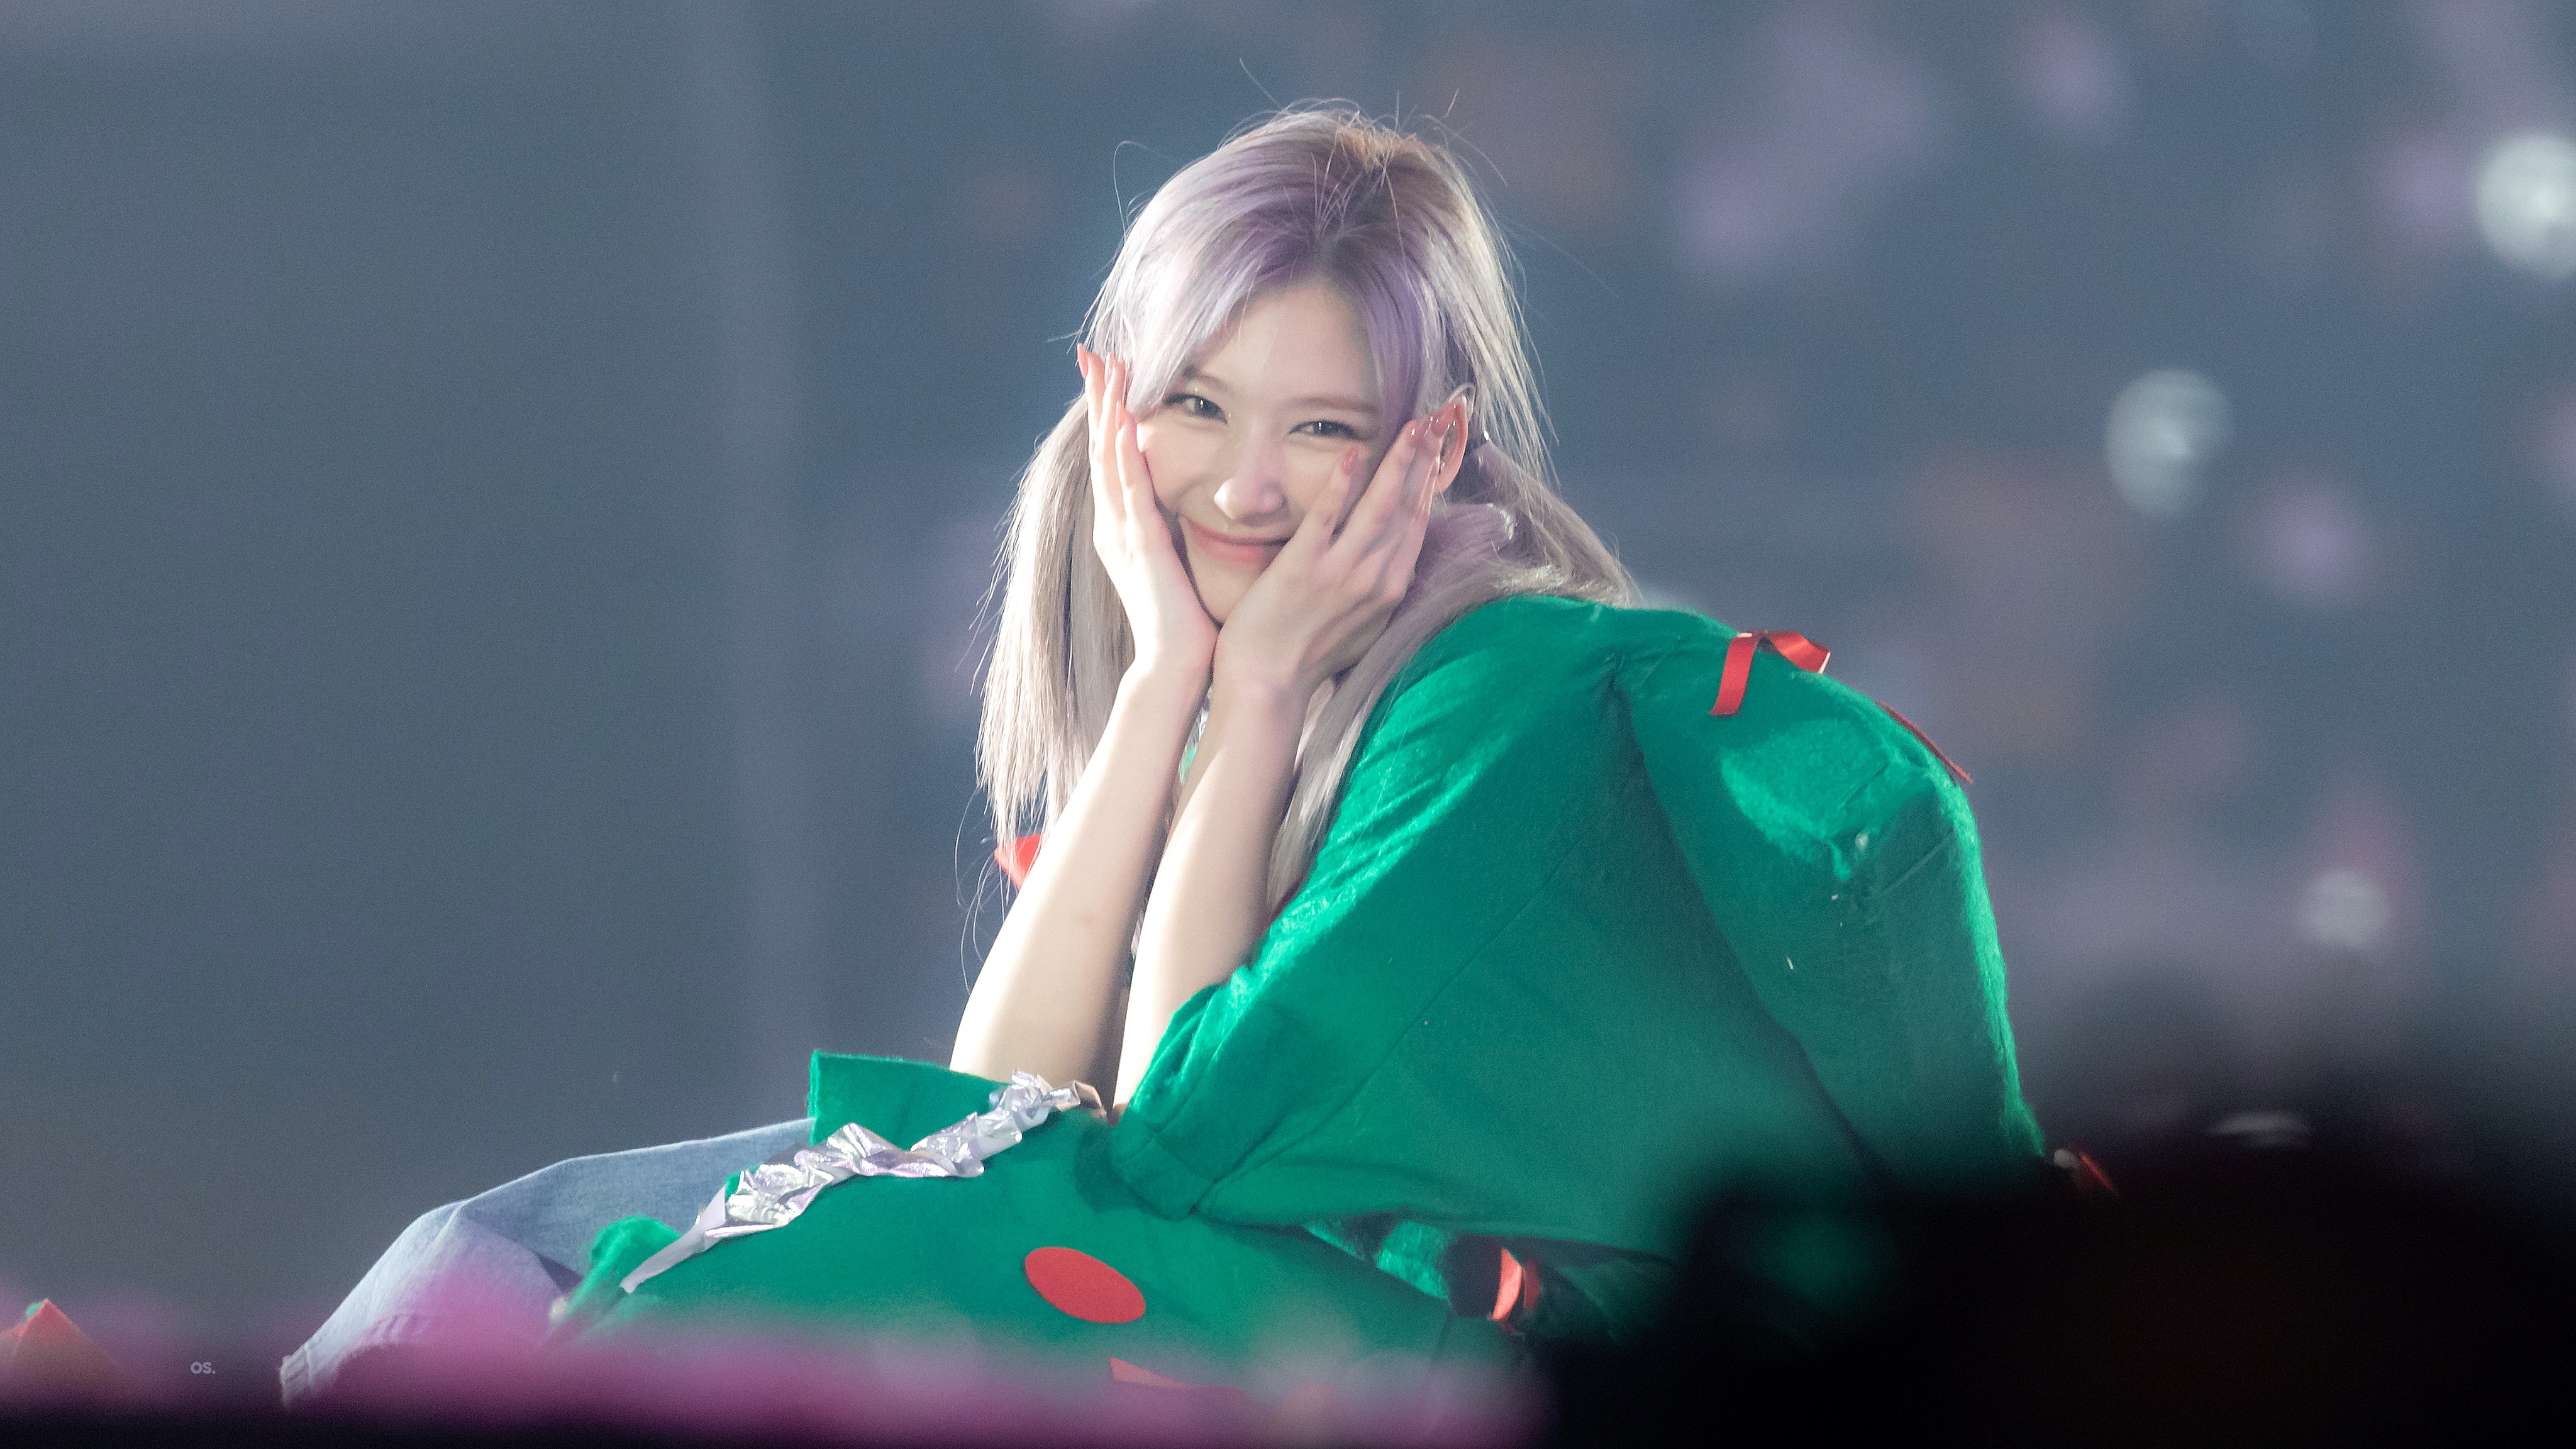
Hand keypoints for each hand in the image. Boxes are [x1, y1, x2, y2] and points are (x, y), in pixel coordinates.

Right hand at [1081, 344, 1215, 683]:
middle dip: (1097, 399)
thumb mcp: (1172, 561)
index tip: (1105, 373)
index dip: (1106, 412)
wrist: (1176, 664)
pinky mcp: (1143, 546)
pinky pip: (1132, 493)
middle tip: (1091, 353)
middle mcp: (1115, 525)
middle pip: (1101, 448)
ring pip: (1110, 460)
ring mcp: (1124, 534)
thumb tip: (1178, 505)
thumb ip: (1168, 530)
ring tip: (1106, 370)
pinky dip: (1126, 456)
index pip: (1111, 457)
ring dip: (1108, 412)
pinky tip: (1126, 423)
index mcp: (1122, 527)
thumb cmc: (1182, 619)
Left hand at [1211, 404, 1461, 705]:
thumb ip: (1379, 589)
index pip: (1418, 522)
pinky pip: (1328, 518)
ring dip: (1400, 461)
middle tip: (1441, 416)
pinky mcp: (1303, 568)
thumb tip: (1393, 565)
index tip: (1440, 446)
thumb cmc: (1308, 657)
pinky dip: (1342, 486)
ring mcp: (1341, 572)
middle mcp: (1375, 577)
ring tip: (1416, 424)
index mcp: (1390, 588)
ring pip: (1381, 507)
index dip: (1431, 480)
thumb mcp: (1362, 625)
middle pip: (1409, 507)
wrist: (1269, 685)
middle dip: (1427, 458)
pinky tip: (1352, 454)